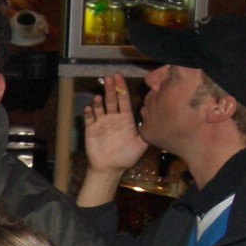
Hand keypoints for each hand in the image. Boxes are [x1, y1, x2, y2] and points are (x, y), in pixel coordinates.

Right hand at [77, 74, 148, 207]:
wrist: (110, 168)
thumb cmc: (126, 156)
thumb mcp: (141, 145)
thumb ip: (147, 132)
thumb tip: (157, 120)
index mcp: (125, 119)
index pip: (124, 100)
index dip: (122, 89)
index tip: (119, 77)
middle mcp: (113, 117)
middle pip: (112, 100)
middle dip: (111, 89)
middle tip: (109, 78)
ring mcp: (102, 122)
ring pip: (100, 107)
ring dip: (99, 101)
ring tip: (99, 97)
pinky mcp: (91, 129)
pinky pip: (89, 118)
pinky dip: (89, 112)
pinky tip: (89, 108)